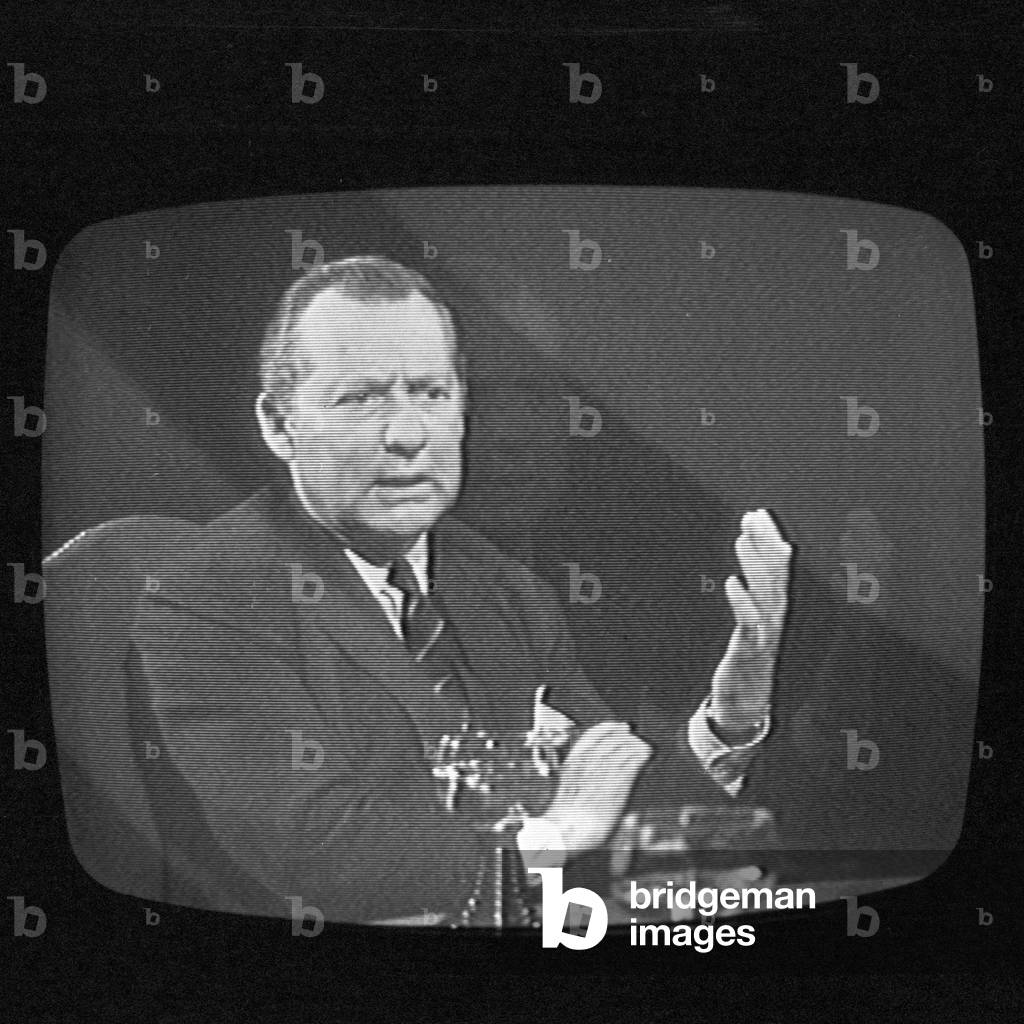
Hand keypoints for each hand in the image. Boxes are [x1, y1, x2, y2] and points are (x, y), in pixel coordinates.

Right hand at [543, 722, 651, 855]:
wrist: (569, 831)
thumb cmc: (569, 813)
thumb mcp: (570, 783)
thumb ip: (583, 769)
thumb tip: (602, 760)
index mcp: (575, 759)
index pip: (596, 733)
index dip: (612, 727)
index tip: (624, 727)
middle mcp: (589, 760)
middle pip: (614, 737)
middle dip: (629, 737)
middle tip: (638, 740)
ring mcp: (603, 771)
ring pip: (627, 747)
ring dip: (639, 745)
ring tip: (646, 750)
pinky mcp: (618, 784)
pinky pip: (635, 761)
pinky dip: (643, 756)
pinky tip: (648, 758)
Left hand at [709, 508, 791, 734]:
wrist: (745, 702)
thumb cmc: (746, 660)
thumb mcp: (750, 623)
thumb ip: (751, 594)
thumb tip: (746, 563)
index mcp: (773, 609)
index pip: (776, 568)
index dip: (768, 540)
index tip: (758, 514)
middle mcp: (773, 618)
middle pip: (775, 574)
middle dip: (765, 542)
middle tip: (754, 515)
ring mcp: (764, 635)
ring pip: (765, 594)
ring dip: (755, 565)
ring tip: (743, 538)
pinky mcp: (749, 652)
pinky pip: (749, 625)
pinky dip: (743, 603)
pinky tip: (732, 583)